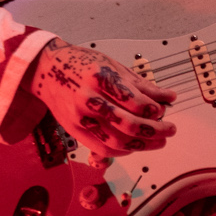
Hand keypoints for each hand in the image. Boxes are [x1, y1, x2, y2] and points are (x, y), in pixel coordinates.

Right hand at [25, 39, 177, 157]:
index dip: (154, 110)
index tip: (163, 111)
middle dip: (155, 130)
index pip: (134, 101)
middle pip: (129, 124)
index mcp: (100, 78)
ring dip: (143, 144)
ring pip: (118, 140)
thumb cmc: (81, 65)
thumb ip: (141, 84)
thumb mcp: (112, 66)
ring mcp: (80, 117)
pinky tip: (135, 146)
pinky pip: (102, 147)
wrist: (45, 69)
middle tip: (170, 129)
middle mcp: (89, 99)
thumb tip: (167, 97)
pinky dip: (123, 150)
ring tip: (158, 141)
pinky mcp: (75, 130)